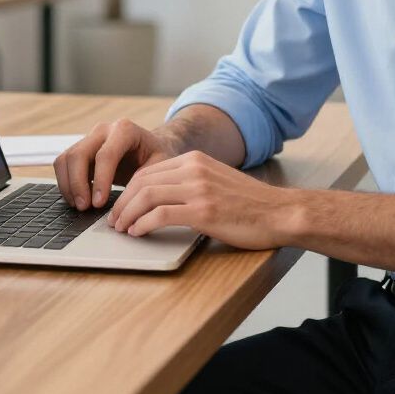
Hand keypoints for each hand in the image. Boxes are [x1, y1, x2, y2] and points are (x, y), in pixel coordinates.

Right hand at [53, 118, 179, 209]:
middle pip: (79, 154)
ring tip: (81, 206)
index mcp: (125, 130)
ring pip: (66, 159)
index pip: (105, 155)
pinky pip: (63, 164)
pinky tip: (77, 199)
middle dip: (78, 184)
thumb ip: (145, 180)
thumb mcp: (160, 166)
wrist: (151, 146)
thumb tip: (126, 202)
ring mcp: (89, 138)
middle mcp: (103, 130)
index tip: (99, 203)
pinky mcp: (80, 149)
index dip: (100, 181)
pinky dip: (65, 183)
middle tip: (85, 208)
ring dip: (68, 185)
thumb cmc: (157, 156)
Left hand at [107, 150, 292, 249]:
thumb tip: (159, 200)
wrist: (280, 213)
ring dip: (127, 214)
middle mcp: (195, 169)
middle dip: (122, 202)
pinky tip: (138, 233)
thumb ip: (191, 183)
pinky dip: (142, 224)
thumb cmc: (250, 205)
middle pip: (142, 181)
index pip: (149, 171)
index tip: (120, 207)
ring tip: (122, 229)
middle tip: (114, 221)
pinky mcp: (203, 210)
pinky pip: (160, 214)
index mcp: (196, 160)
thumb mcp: (217, 181)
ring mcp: (199, 188)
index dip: (128, 190)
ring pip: (146, 195)